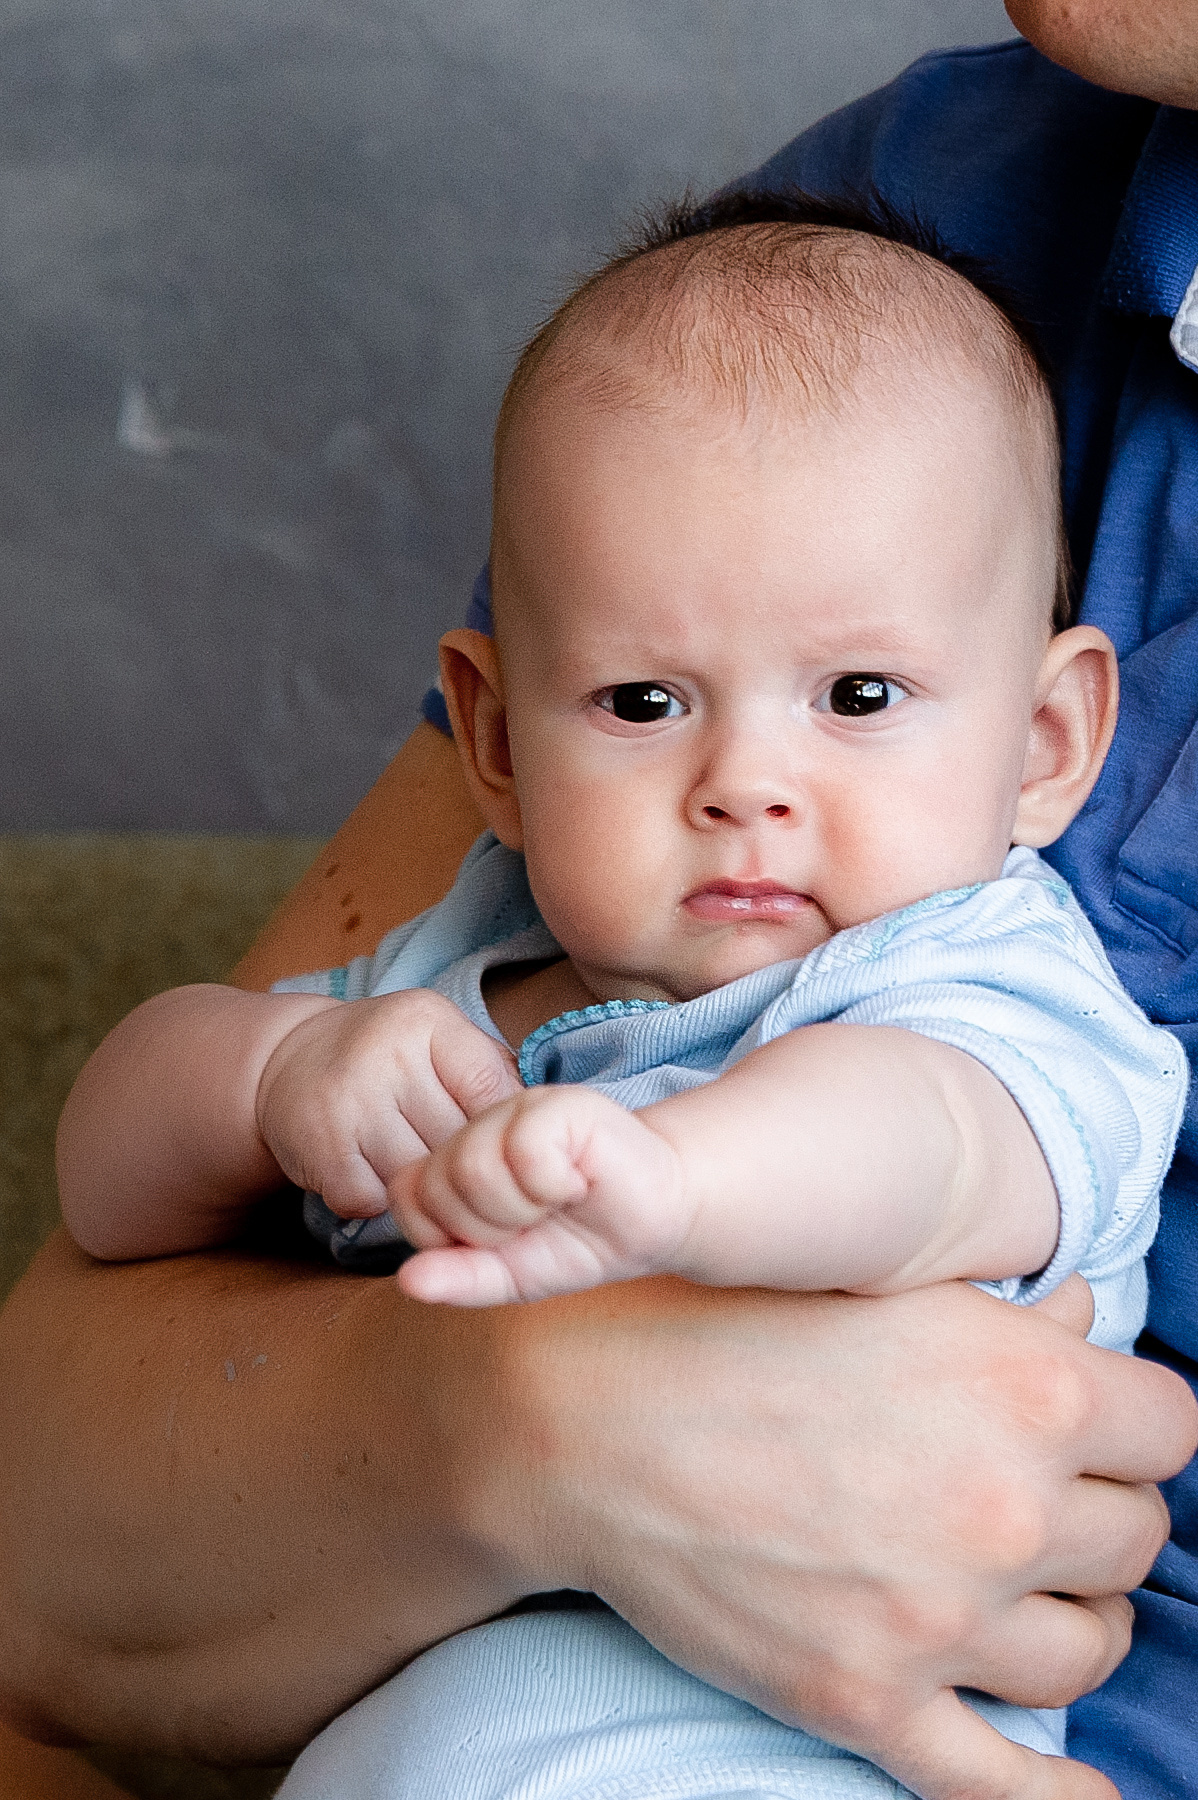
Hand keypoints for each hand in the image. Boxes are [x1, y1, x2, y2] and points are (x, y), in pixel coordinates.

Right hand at [255, 989, 520, 1217]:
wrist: (286, 1059)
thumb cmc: (386, 1056)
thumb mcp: (438, 1039)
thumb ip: (491, 1072)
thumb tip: (550, 1124)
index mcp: (426, 1022)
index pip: (493, 1093)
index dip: (503, 1135)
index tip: (505, 1153)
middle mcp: (385, 1055)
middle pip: (458, 1144)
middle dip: (463, 1166)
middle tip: (458, 1169)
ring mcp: (348, 1101)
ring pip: (419, 1179)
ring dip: (423, 1189)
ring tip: (413, 1169)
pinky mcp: (319, 1147)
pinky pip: (373, 1201)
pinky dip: (377, 1202)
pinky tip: (371, 1175)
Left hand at [393, 1086, 692, 1304]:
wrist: (658, 1217)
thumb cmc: (584, 1239)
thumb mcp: (513, 1275)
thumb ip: (459, 1277)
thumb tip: (408, 1282)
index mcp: (458, 1159)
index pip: (405, 1195)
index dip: (449, 1234)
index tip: (502, 1236)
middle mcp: (480, 1126)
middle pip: (437, 1186)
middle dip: (491, 1226)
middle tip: (538, 1218)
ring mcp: (517, 1109)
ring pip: (474, 1168)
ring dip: (524, 1207)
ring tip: (557, 1198)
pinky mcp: (558, 1103)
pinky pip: (525, 1152)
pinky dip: (555, 1183)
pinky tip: (579, 1179)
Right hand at [473, 1274, 1195, 1799]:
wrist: (582, 1418)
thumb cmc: (720, 1322)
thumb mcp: (873, 1280)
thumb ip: (1000, 1308)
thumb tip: (1088, 1321)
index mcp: (1018, 1382)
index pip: (1172, 1426)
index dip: (1131, 1422)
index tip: (1094, 1425)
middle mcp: (1000, 1504)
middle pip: (1137, 1537)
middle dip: (1097, 1511)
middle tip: (1038, 1493)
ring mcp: (938, 1618)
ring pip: (1089, 1647)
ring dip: (1071, 1615)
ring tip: (1024, 1587)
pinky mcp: (869, 1701)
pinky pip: (1002, 1781)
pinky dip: (1055, 1792)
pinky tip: (1087, 1790)